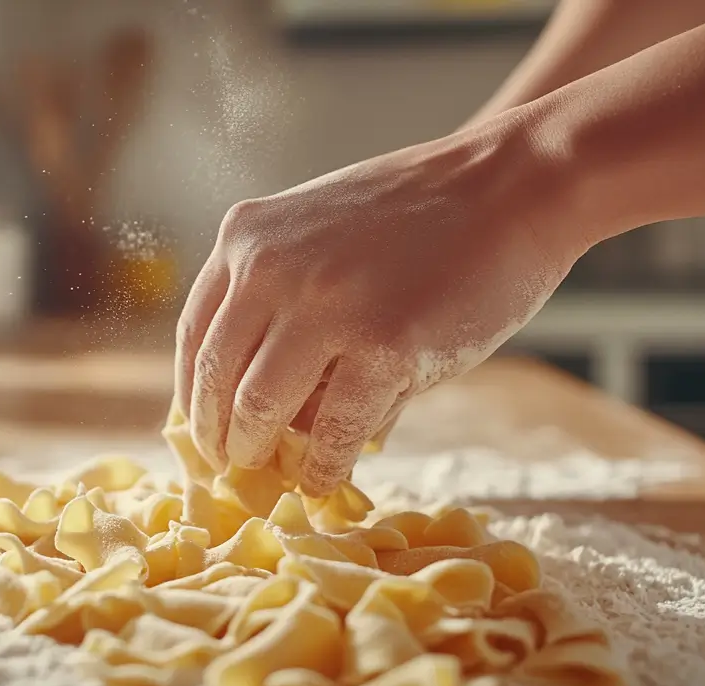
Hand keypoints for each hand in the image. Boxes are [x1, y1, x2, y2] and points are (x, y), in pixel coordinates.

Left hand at [175, 119, 589, 495]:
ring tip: (274, 476)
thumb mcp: (321, 232)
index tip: (202, 430)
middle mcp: (270, 269)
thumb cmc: (422, 215)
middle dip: (219, 436)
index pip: (196, 334)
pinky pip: (332, 431)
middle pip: (218, 379)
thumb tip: (258, 405)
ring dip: (259, 456)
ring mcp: (325, 308)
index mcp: (246, 237)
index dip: (193, 395)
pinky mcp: (383, 347)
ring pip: (261, 410)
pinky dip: (323, 467)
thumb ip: (282, 298)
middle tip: (232, 466)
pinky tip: (324, 480)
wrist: (511, 186)